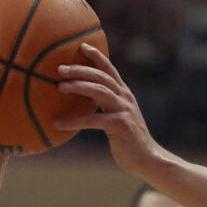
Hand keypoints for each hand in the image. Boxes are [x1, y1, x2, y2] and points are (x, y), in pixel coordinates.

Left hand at [55, 45, 159, 173]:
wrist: (148, 159)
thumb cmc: (129, 141)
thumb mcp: (119, 117)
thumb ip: (107, 104)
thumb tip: (86, 96)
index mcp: (125, 94)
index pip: (110, 69)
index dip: (97, 56)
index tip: (82, 46)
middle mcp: (125, 98)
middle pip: (101, 76)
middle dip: (80, 70)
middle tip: (60, 69)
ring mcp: (124, 110)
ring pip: (98, 90)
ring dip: (77, 86)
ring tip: (59, 87)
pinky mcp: (120, 125)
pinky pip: (93, 120)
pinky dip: (74, 121)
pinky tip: (59, 124)